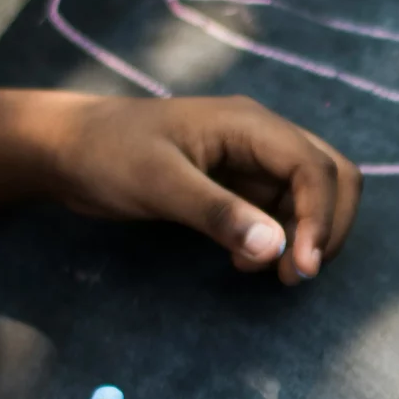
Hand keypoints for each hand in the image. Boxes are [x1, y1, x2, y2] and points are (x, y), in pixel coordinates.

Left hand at [49, 96, 361, 283]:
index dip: (321, 218)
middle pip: (332, 176)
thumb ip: (218, 214)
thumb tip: (278, 249)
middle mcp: (262, 137)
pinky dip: (280, 239)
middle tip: (297, 273)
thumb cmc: (107, 155)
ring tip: (267, 271)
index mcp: (249, 124)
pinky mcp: (239, 184)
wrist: (66, 150)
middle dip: (327, 227)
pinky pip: (283, 211)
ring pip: (312, 197)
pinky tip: (247, 260)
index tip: (303, 267)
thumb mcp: (158, 184)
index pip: (314, 167)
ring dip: (305, 237)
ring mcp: (253, 160)